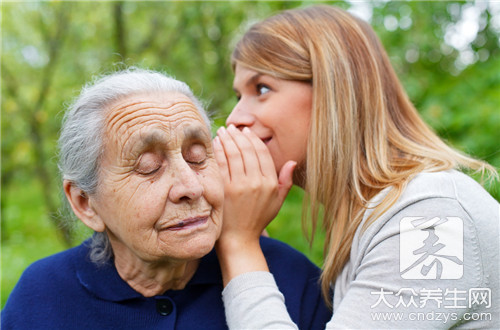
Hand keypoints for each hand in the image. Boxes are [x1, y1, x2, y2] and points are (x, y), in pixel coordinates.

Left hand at [213, 125, 295, 284]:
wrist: (239, 239)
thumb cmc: (257, 219)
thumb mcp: (276, 202)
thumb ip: (285, 181)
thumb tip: (292, 161)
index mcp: (269, 183)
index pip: (262, 153)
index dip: (253, 140)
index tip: (246, 132)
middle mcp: (256, 183)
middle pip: (247, 151)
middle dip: (238, 136)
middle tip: (231, 129)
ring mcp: (239, 186)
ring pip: (233, 154)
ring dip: (227, 140)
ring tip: (222, 132)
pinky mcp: (223, 190)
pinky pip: (221, 164)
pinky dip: (217, 151)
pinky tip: (214, 145)